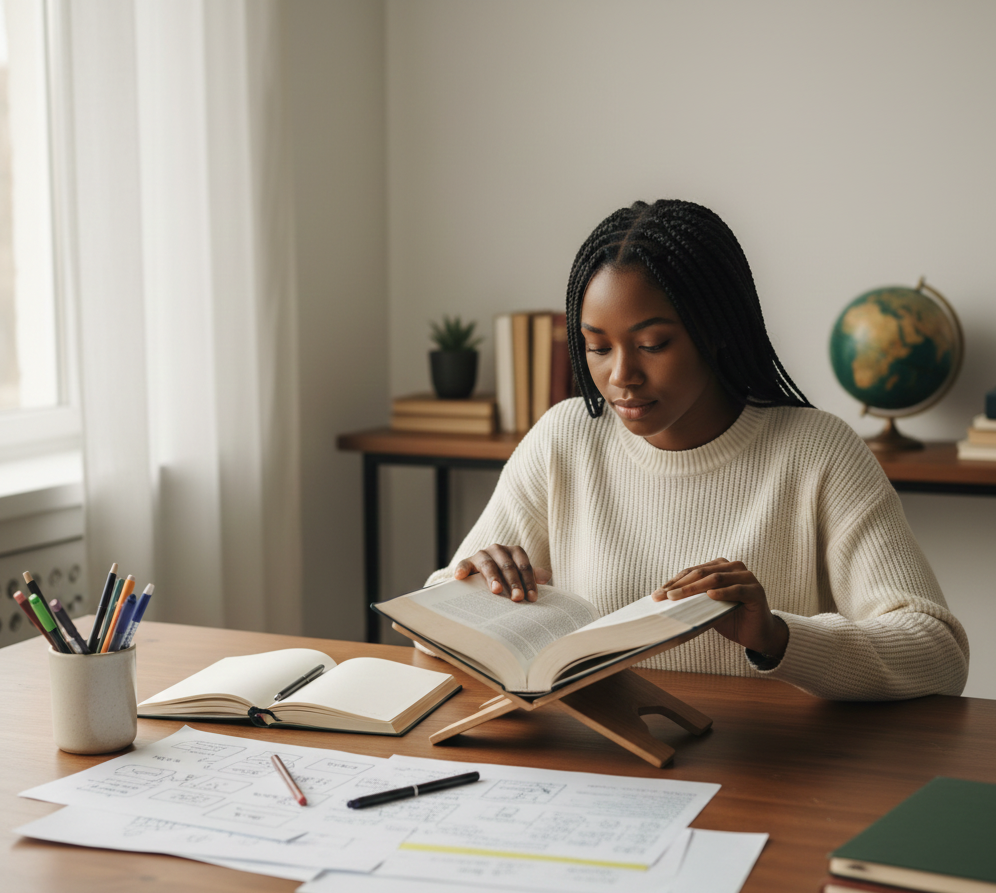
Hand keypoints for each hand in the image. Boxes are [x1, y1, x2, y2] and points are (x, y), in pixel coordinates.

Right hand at [454, 544, 550, 601]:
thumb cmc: (506, 576)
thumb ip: (531, 575)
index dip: (529, 582)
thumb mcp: (519, 574)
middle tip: (518, 598)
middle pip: (508, 566)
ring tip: (496, 590)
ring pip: (489, 565)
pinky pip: (463, 564)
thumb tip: (546, 576)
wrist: (480, 574)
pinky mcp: (467, 562)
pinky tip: (460, 577)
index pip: (524, 565)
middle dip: (514, 583)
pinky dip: (462, 569)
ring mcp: (481, 555)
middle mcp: (498, 549)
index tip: (531, 598)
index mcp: (514, 552)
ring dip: (493, 578)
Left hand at [651, 558, 787, 660]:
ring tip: (677, 597)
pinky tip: (710, 596)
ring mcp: (747, 578)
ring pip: (716, 579)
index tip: (657, 593)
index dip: (674, 581)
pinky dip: (722, 592)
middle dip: (679, 585)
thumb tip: (665, 600)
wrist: (757, 634)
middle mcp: (734, 568)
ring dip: (694, 588)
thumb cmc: (730, 618)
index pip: (692, 571)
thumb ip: (694, 598)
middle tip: (663, 596)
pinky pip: (736, 589)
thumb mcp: (708, 607)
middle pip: (701, 573)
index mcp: (720, 567)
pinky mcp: (756, 591)